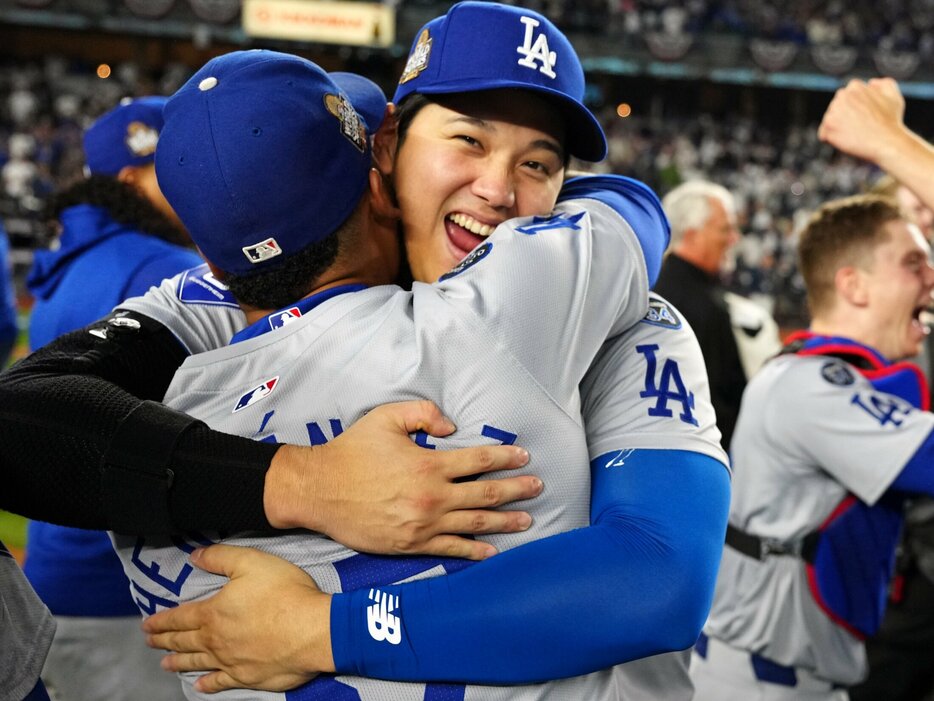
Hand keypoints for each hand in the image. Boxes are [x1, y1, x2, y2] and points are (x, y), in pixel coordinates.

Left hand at [144, 544, 330, 692]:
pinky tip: (200, 686)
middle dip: (165, 641)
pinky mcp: (249, 676)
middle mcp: (216, 641)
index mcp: (214, 613)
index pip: (180, 618)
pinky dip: (208, 684)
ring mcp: (231, 661)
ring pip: (197, 663)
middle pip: (184, 642)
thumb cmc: (284, 593)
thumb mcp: (251, 562)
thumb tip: (195, 556)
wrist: (312, 629)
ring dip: (179, 663)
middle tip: (151, 642)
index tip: (148, 625)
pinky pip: (221, 682)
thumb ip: (220, 557)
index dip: (162, 621)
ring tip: (165, 664)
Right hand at [264, 400, 540, 559]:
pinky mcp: (411, 544)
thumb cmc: (351, 451)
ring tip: (527, 521)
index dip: (505, 457)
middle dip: (516, 490)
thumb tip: (451, 426)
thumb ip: (423, 414)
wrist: (319, 490)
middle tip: (538, 488)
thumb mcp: (386, 418)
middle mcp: (432, 496)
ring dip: (504, 522)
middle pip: (485, 493)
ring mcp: (424, 524)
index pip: (479, 460)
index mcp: (430, 464)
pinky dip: (474, 551)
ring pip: (474, 523)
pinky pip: (451, 548)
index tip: (524, 457)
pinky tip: (492, 551)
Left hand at [818, 77, 906, 165]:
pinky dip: (831, 140)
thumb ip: (882, 84)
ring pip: (829, 122)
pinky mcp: (828, 125)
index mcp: (855, 86)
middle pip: (835, 110)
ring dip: (838, 129)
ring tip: (854, 133)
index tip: (863, 118)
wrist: (887, 141)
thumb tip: (871, 83)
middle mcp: (842, 95)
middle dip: (844, 118)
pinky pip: (823, 135)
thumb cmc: (891, 121)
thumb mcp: (893, 95)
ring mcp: (833, 110)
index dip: (854, 111)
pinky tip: (845, 140)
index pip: (845, 99)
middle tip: (859, 127)